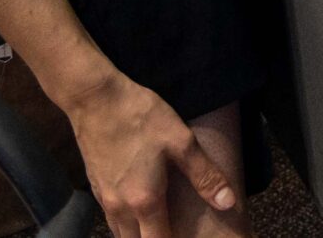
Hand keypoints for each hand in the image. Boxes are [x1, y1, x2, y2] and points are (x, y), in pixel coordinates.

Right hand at [60, 69, 237, 237]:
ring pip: (122, 234)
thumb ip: (204, 175)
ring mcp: (104, 200)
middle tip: (176, 231)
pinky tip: (139, 213)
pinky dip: (127, 226)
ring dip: (140, 236)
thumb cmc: (141, 117)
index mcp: (145, 202)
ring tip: (160, 227)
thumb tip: (228, 202)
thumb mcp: (180, 141)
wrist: (94, 99)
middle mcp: (120, 208)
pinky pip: (112, 220)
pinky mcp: (95, 188)